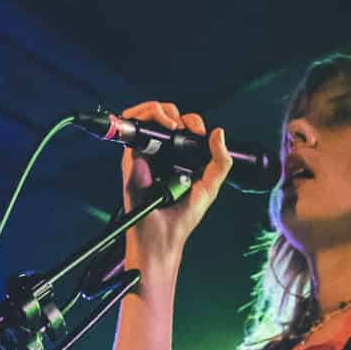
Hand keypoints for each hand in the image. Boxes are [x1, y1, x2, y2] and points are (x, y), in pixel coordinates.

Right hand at [120, 103, 231, 275]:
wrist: (161, 239)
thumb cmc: (181, 219)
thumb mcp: (209, 189)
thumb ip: (219, 163)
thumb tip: (219, 133)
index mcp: (179, 159)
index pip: (183, 128)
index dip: (192, 122)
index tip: (199, 133)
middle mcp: (160, 155)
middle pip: (163, 116)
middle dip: (173, 112)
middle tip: (184, 128)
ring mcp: (145, 155)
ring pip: (146, 116)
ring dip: (157, 110)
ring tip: (171, 124)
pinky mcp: (131, 159)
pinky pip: (133, 129)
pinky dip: (143, 118)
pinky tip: (159, 125)